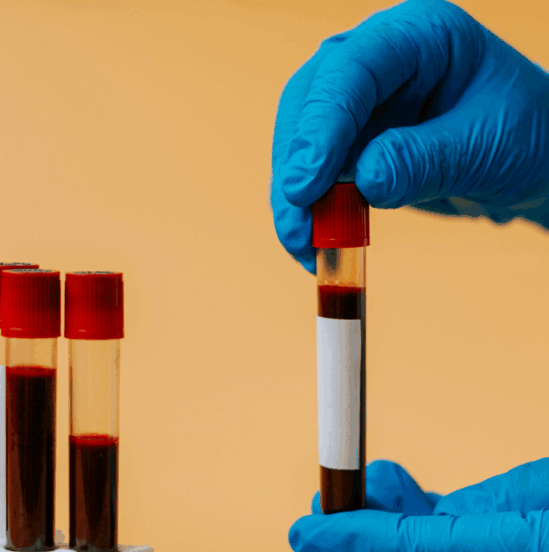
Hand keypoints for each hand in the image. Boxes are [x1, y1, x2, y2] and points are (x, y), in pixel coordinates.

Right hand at [271, 0, 548, 272]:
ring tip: (304, 247)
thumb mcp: (485, 147)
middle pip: (309, 104)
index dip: (321, 127)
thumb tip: (363, 180)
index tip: (305, 186)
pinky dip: (308, 214)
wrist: (530, 166)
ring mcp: (360, 106)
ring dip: (294, 200)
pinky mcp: (350, 146)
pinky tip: (313, 245)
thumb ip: (424, 160)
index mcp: (418, 36)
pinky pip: (314, 177)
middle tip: (296, 225)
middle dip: (296, 168)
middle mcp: (378, 63)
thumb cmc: (525, 138)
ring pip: (300, 144)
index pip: (352, 69)